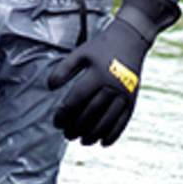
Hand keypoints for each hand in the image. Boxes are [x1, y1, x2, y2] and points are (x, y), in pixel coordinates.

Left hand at [47, 14, 150, 146]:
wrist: (130, 40)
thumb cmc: (100, 48)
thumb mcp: (80, 53)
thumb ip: (64, 69)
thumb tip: (49, 87)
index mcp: (97, 73)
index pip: (77, 99)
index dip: (65, 113)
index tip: (56, 122)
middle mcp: (112, 85)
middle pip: (92, 113)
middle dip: (77, 127)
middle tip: (66, 134)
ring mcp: (124, 94)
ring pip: (108, 120)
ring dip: (93, 134)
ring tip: (82, 141)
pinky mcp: (132, 99)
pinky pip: (123, 121)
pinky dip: (113, 134)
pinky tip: (102, 143)